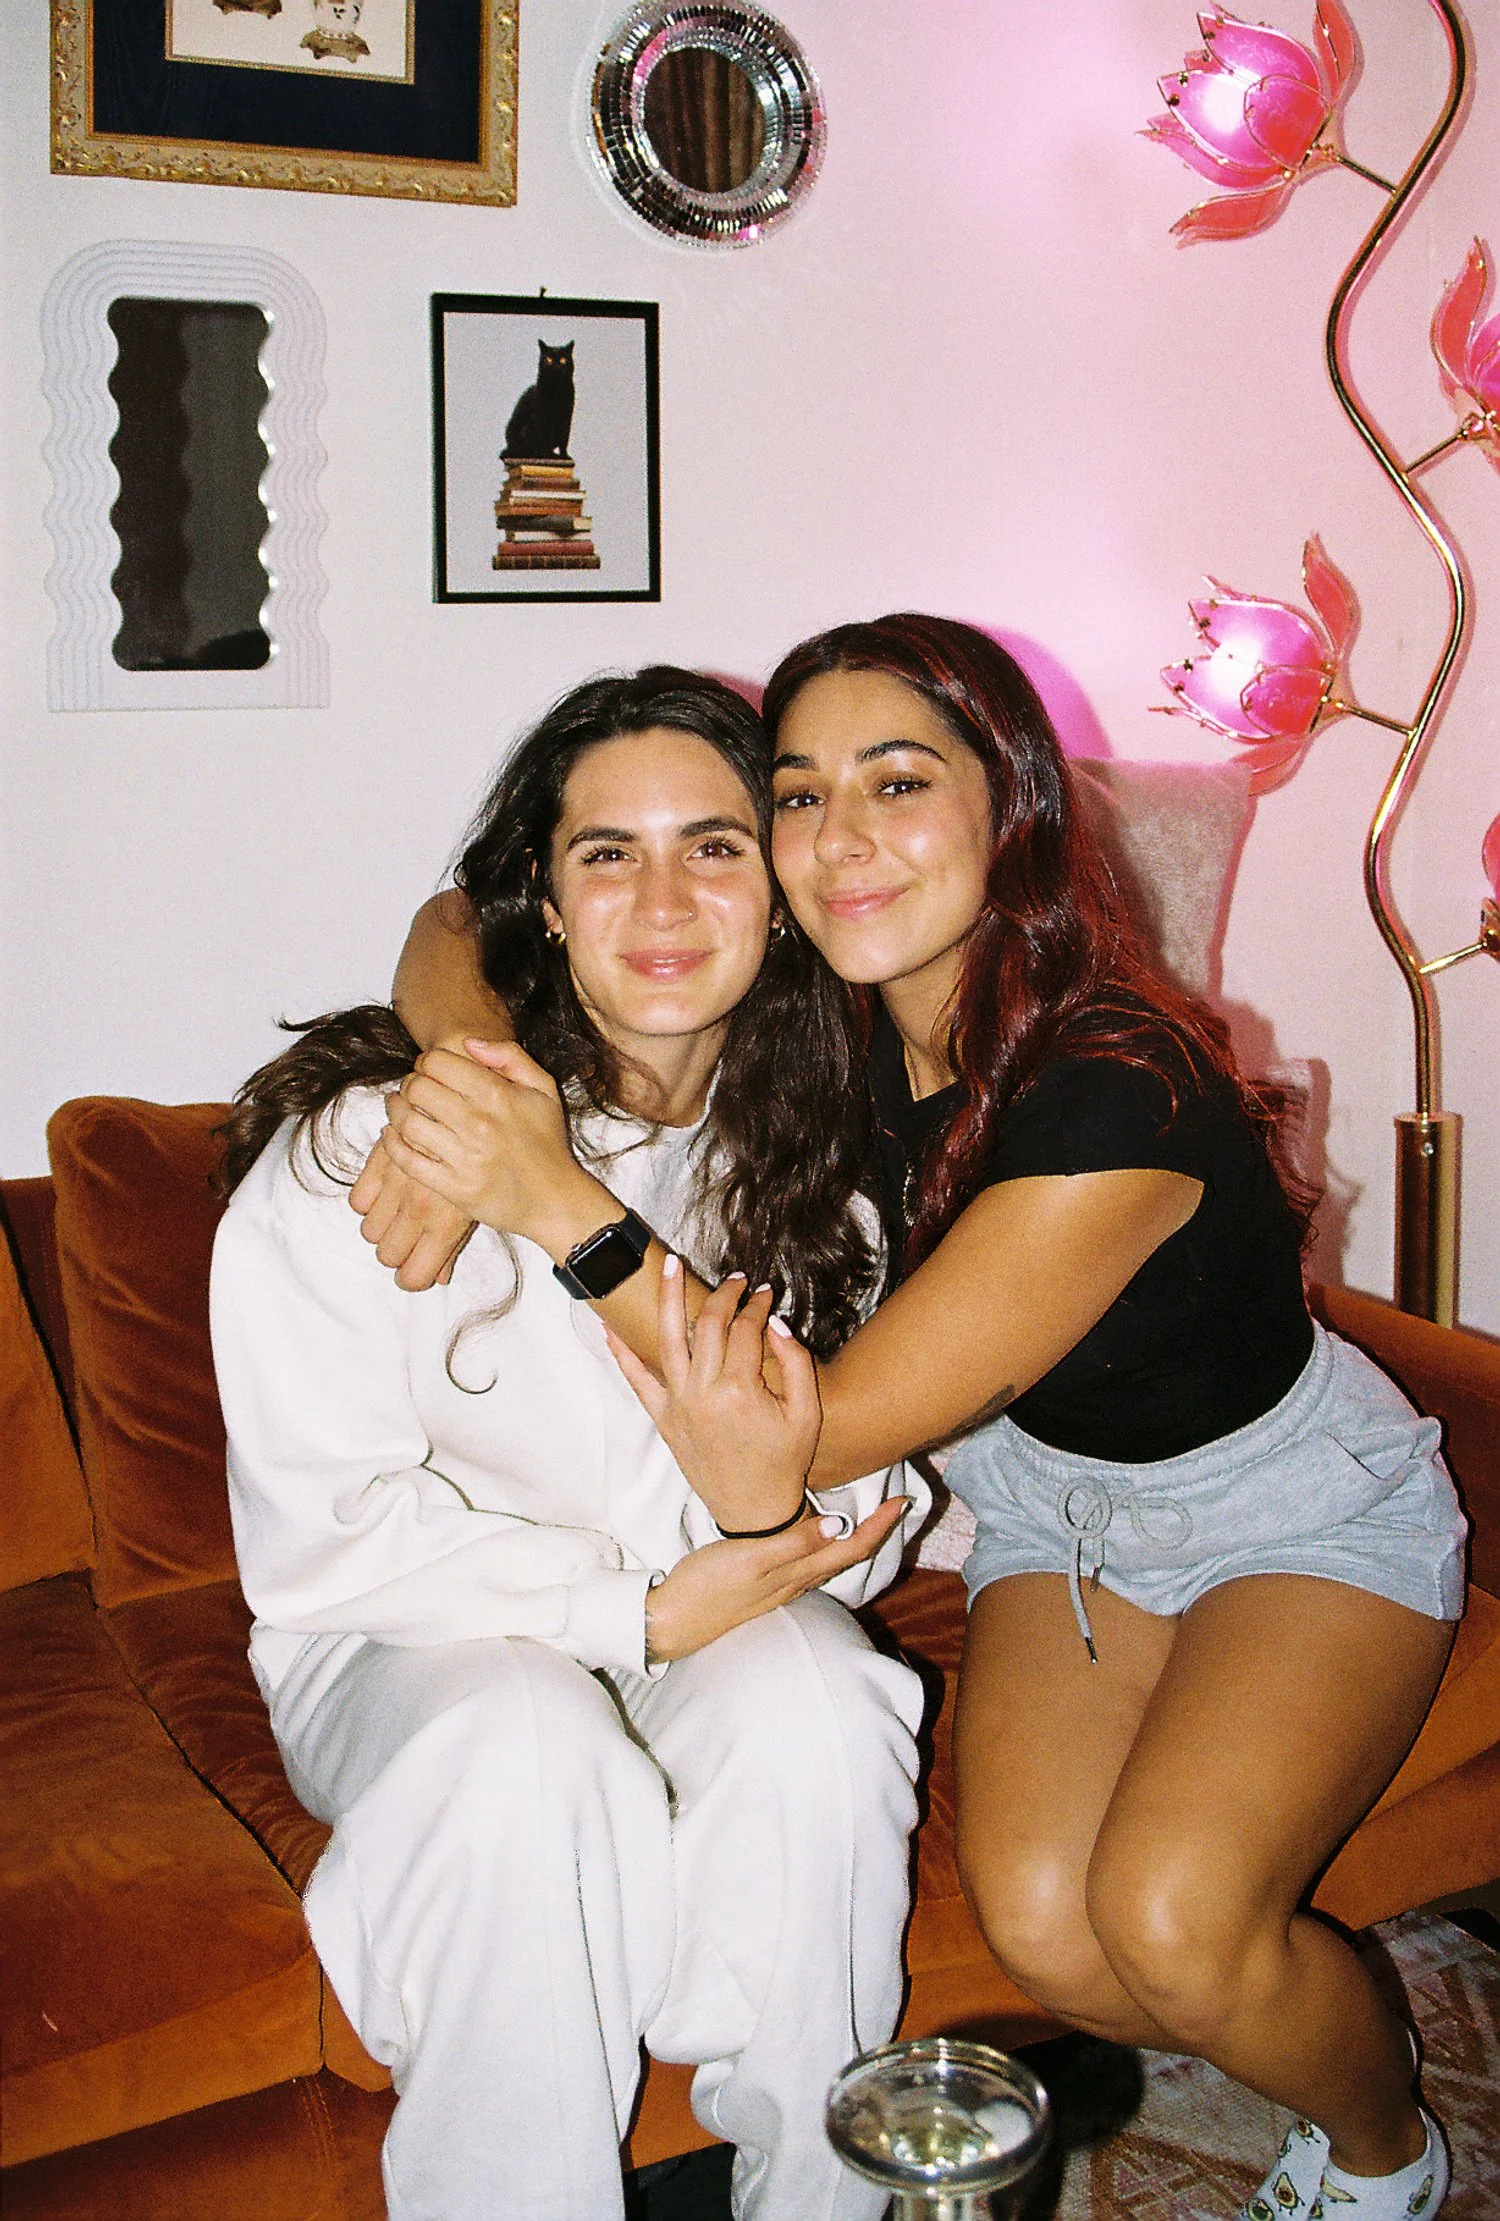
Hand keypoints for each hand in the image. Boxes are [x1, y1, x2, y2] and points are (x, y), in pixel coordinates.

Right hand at [349, 1131, 475, 1290]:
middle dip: (395, 1251)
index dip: (412, 1277)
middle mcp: (418, 1210)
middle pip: (386, 1256)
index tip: (414, 1268)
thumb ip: (454, 1246)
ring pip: (369, 1230)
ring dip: (381, 1225)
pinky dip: (368, 1200)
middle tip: (407, 1237)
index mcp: (446, 1225)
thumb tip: (439, 1277)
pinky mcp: (380, 1162)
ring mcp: (397, 1187)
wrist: (467, 1106)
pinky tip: (386, 1189)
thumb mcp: (478, 1207)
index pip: (413, 1276)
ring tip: (398, 1210)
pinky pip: (358, 1200)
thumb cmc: (483, 1159)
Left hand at [380, 1038, 590, 1245]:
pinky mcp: (453, 1187)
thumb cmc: (547, 1142)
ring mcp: (464, 1157)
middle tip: (414, 1087)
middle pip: (417, 1088)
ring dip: (395, 1109)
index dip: (427, 1060)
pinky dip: (392, 1144)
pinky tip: (393, 1135)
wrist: (555, 1200)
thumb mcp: (544, 1089)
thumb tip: (469, 1042)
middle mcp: (478, 1123)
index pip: (438, 1062)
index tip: (430, 1068)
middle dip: (410, 1083)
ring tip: (398, 1106)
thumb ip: (511, 1055)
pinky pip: (407, 1160)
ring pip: (407, 1122)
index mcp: (497, 1095)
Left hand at [607, 1263, 821, 1535]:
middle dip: (724, 1295)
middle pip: (709, 1325)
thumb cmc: (784, 1462)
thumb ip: (795, 1362)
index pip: (745, 1329)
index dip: (757, 1305)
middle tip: (737, 1279)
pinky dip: (622, 1354)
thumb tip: (775, 1321)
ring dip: (667, 1298)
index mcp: (740, 1390)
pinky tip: (611, 1326)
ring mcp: (678, 1405)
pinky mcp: (663, 1418)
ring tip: (669, 1265)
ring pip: (667, 1338)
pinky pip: (636, 1380)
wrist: (754, 1511)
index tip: (766, 1292)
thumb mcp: (806, 1414)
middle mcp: (702, 1393)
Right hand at [645, 1498, 909, 1661]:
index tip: (904, 1501)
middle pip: (849, 1555)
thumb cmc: (709, 1586)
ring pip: (830, 1559)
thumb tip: (839, 1525)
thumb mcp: (752, 1559)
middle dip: (876, 1530)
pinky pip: (809, 1561)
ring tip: (867, 1513)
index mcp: (799, 1573)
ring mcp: (781, 1585)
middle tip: (895, 1503)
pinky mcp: (764, 1583)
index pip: (854, 1547)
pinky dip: (825, 1543)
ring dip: (854, 1537)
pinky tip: (816, 1532)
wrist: (673, 1619)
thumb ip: (794, 1543)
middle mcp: (797, 1581)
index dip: (882, 1526)